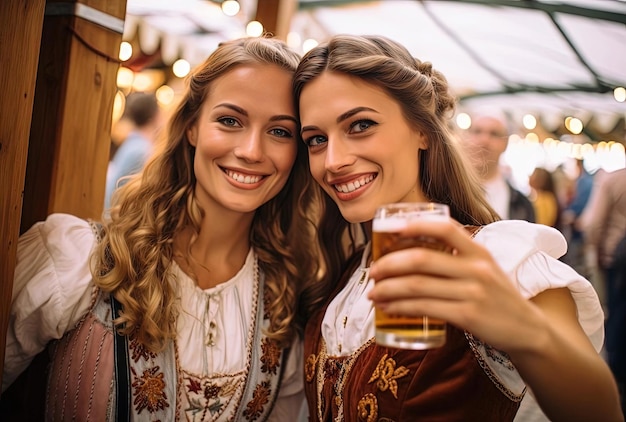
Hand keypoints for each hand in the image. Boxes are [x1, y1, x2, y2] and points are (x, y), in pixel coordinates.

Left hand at [367, 219, 547, 352]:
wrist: (528, 329)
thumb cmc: (497, 295)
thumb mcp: (485, 267)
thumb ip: (457, 256)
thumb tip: (411, 250)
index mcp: (479, 251)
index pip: (445, 228)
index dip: (415, 224)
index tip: (390, 228)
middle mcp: (477, 268)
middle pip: (422, 259)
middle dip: (389, 264)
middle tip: (372, 271)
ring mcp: (473, 292)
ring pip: (418, 285)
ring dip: (388, 289)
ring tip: (372, 292)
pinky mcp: (468, 316)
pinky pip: (424, 308)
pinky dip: (400, 307)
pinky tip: (387, 308)